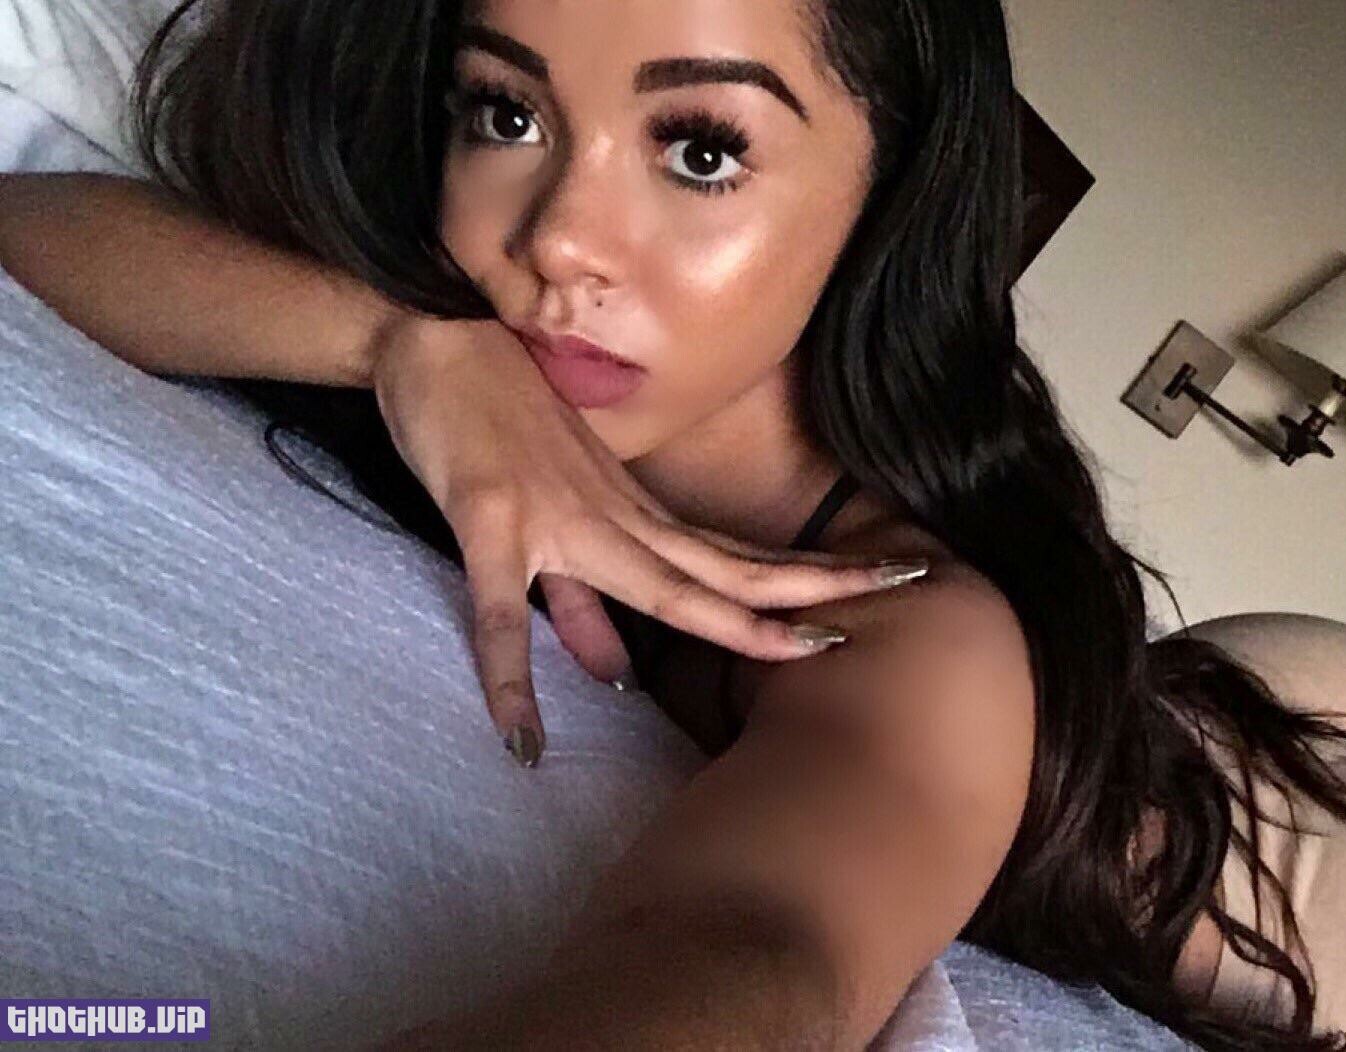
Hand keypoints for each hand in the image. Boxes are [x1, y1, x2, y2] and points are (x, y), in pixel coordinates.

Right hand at [369, 316, 925, 765]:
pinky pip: (502, 615)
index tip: (876, 588)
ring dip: (732, 621)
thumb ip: (579, 605)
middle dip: (809, 591)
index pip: (733, 560)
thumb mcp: (549, 515)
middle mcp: (612, 518)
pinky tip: (524, 741)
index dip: (802, 581)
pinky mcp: (492, 522)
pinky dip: (510, 679)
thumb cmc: (491, 415)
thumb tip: (619, 676)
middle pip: (726, 571)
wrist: (430, 331)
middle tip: (896, 595)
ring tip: (802, 652)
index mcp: (630, 516)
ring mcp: (558, 520)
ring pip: (660, 582)